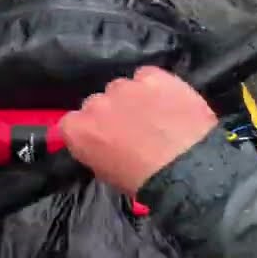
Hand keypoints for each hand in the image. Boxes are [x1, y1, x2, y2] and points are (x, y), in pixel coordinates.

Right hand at [60, 66, 217, 196]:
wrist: (185, 167)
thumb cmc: (143, 181)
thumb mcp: (107, 174)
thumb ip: (96, 151)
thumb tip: (104, 144)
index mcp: (78, 130)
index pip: (71, 123)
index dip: (89, 130)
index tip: (103, 139)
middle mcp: (96, 103)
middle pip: (98, 102)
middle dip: (112, 114)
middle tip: (133, 130)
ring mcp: (125, 86)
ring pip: (123, 87)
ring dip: (134, 98)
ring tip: (155, 116)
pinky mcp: (153, 76)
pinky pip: (148, 76)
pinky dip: (155, 86)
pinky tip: (168, 101)